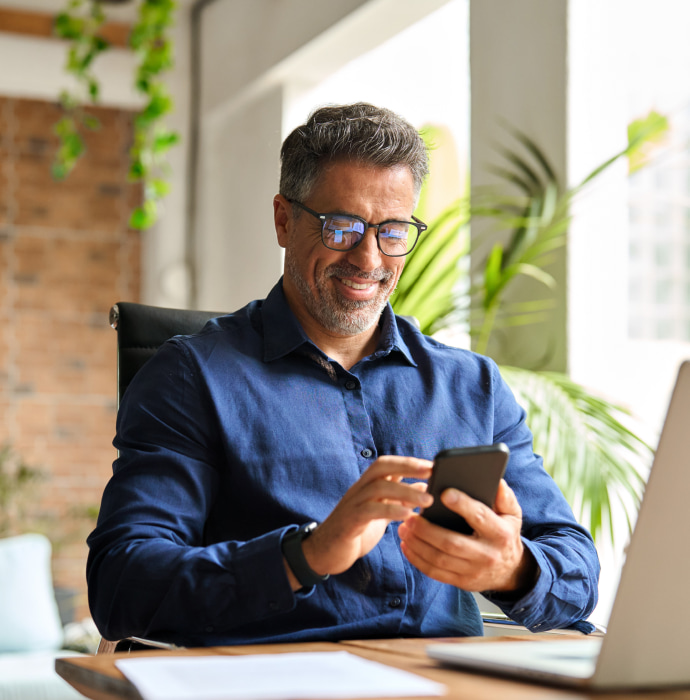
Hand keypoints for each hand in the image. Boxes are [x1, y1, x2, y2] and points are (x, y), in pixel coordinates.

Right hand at [285, 456, 432, 589]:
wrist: (325, 553)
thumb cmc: (356, 531)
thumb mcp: (381, 512)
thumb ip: (399, 500)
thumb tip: (424, 488)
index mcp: (366, 486)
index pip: (387, 464)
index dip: (409, 462)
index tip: (433, 465)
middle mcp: (358, 490)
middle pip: (381, 467)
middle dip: (407, 466)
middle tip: (431, 472)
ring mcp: (352, 504)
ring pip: (378, 487)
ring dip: (405, 491)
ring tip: (428, 500)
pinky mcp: (349, 521)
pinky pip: (369, 510)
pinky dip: (390, 510)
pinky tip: (408, 515)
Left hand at [398, 479, 536, 593]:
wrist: (511, 572)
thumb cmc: (505, 534)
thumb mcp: (512, 514)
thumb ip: (503, 496)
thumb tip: (494, 480)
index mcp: (500, 533)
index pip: (479, 517)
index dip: (462, 504)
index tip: (443, 493)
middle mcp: (486, 554)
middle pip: (451, 543)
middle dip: (427, 530)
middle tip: (409, 516)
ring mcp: (472, 571)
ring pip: (439, 559)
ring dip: (417, 544)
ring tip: (403, 528)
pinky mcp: (461, 582)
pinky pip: (435, 572)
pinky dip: (417, 559)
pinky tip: (406, 545)